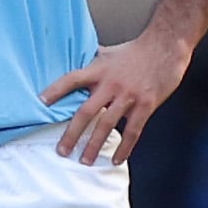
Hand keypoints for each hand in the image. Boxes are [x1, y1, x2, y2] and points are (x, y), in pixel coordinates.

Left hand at [43, 30, 191, 164]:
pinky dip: (124, 147)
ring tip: (85, 160)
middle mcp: (111, 84)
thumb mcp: (110, 52)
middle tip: (62, 151)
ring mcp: (129, 96)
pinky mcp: (146, 104)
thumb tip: (78, 62)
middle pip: (86, 112)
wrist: (167, 46)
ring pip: (107, 125)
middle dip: (72, 133)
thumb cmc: (138, 49)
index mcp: (99, 70)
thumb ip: (93, 61)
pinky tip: (117, 158)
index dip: (55, 90)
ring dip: (95, 145)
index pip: (72, 79)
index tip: (41, 103)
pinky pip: (133, 130)